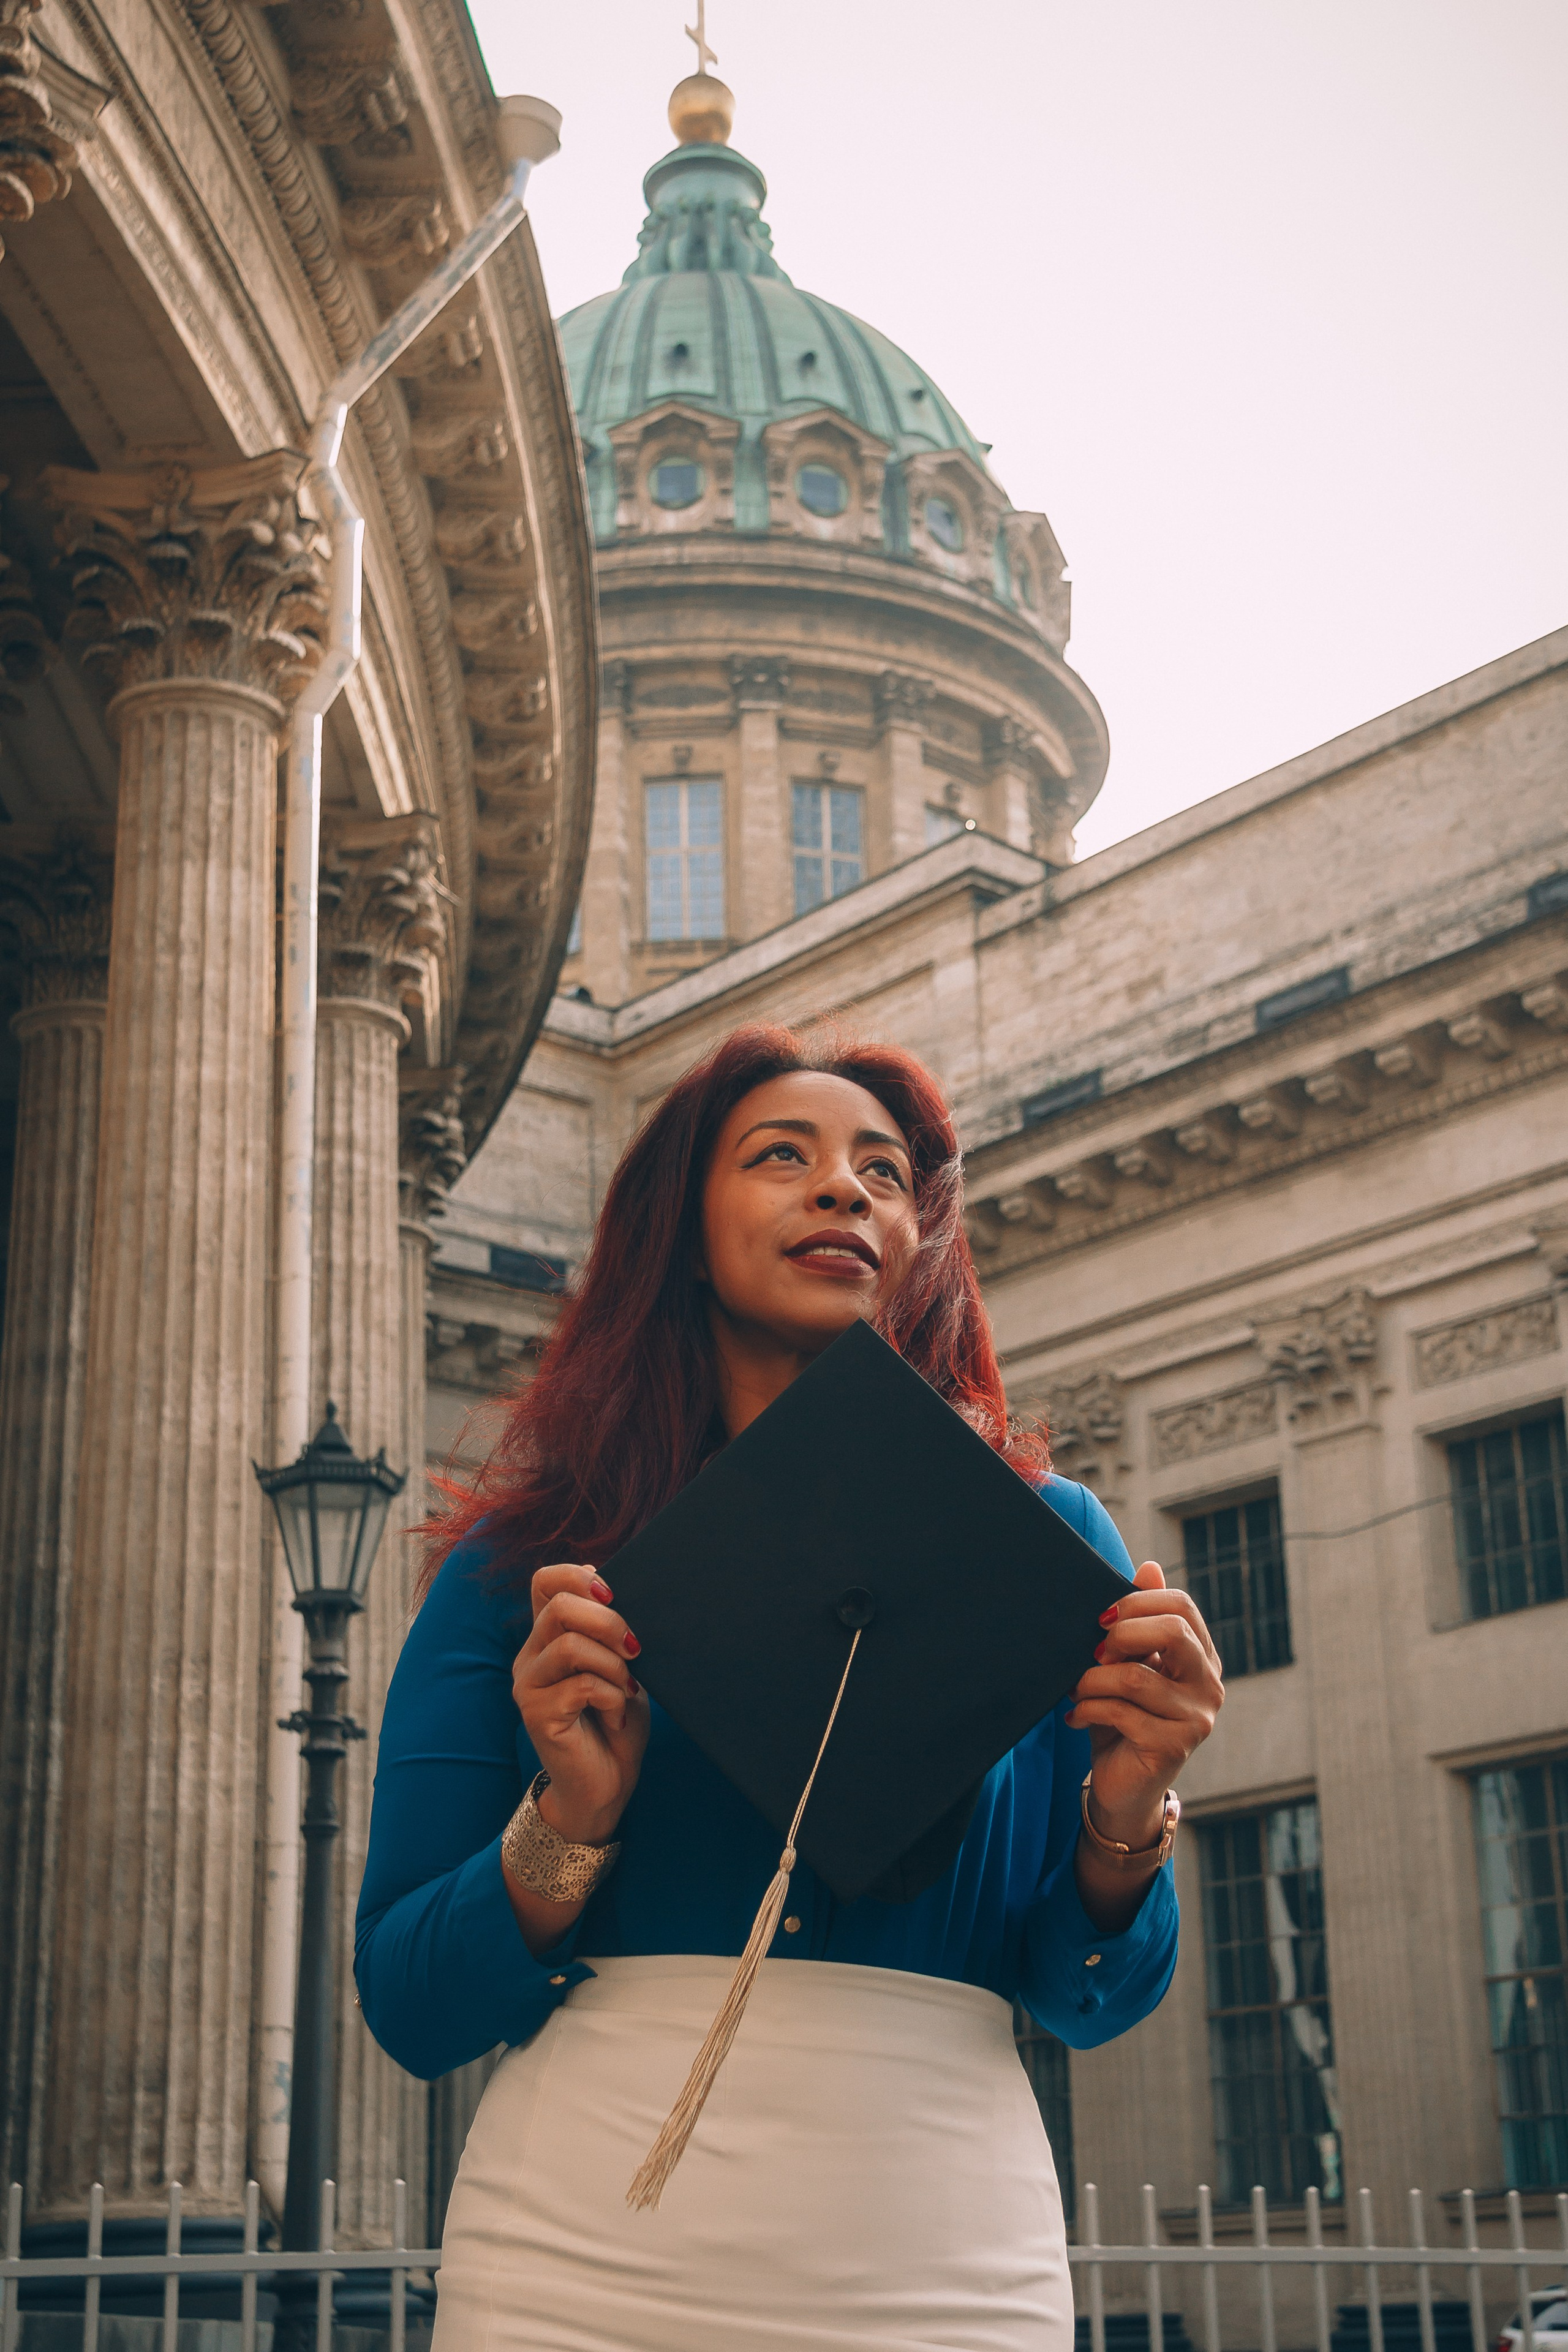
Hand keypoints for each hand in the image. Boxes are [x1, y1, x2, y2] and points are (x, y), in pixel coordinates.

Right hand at [511, 1564, 649, 1847]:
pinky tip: (617, 1715)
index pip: (544, 1581)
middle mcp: (530, 1656)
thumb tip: (625, 1593)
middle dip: (609, 1621)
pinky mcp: (536, 1715)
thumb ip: (612, 1633)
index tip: (613, 1594)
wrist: (606, 1785)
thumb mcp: (620, 1667)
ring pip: (571, 1645)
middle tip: (636, 1649)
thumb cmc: (616, 1722)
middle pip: (559, 1606)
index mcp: (548, 1637)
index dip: (578, 1575)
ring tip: (628, 1688)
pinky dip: (612, 1697)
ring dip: (613, 1664)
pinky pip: (582, 1686)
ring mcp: (528, 1686)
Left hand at [1066, 1561, 1222, 1849]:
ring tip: (1074, 1688)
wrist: (1123, 1785)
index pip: (1181, 1606)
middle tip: (1091, 1651)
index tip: (1100, 1617)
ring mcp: (1197, 1719)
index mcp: (1202, 1656)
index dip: (1136, 1602)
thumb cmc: (1124, 1715)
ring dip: (1090, 1680)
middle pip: (1172, 1632)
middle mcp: (1209, 1684)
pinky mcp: (1175, 1747)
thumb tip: (1149, 1566)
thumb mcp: (1130, 1664)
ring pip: (1135, 1677)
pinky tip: (1075, 1717)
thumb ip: (1140, 1618)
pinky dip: (1087, 1709)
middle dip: (1121, 1634)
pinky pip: (1121, 1713)